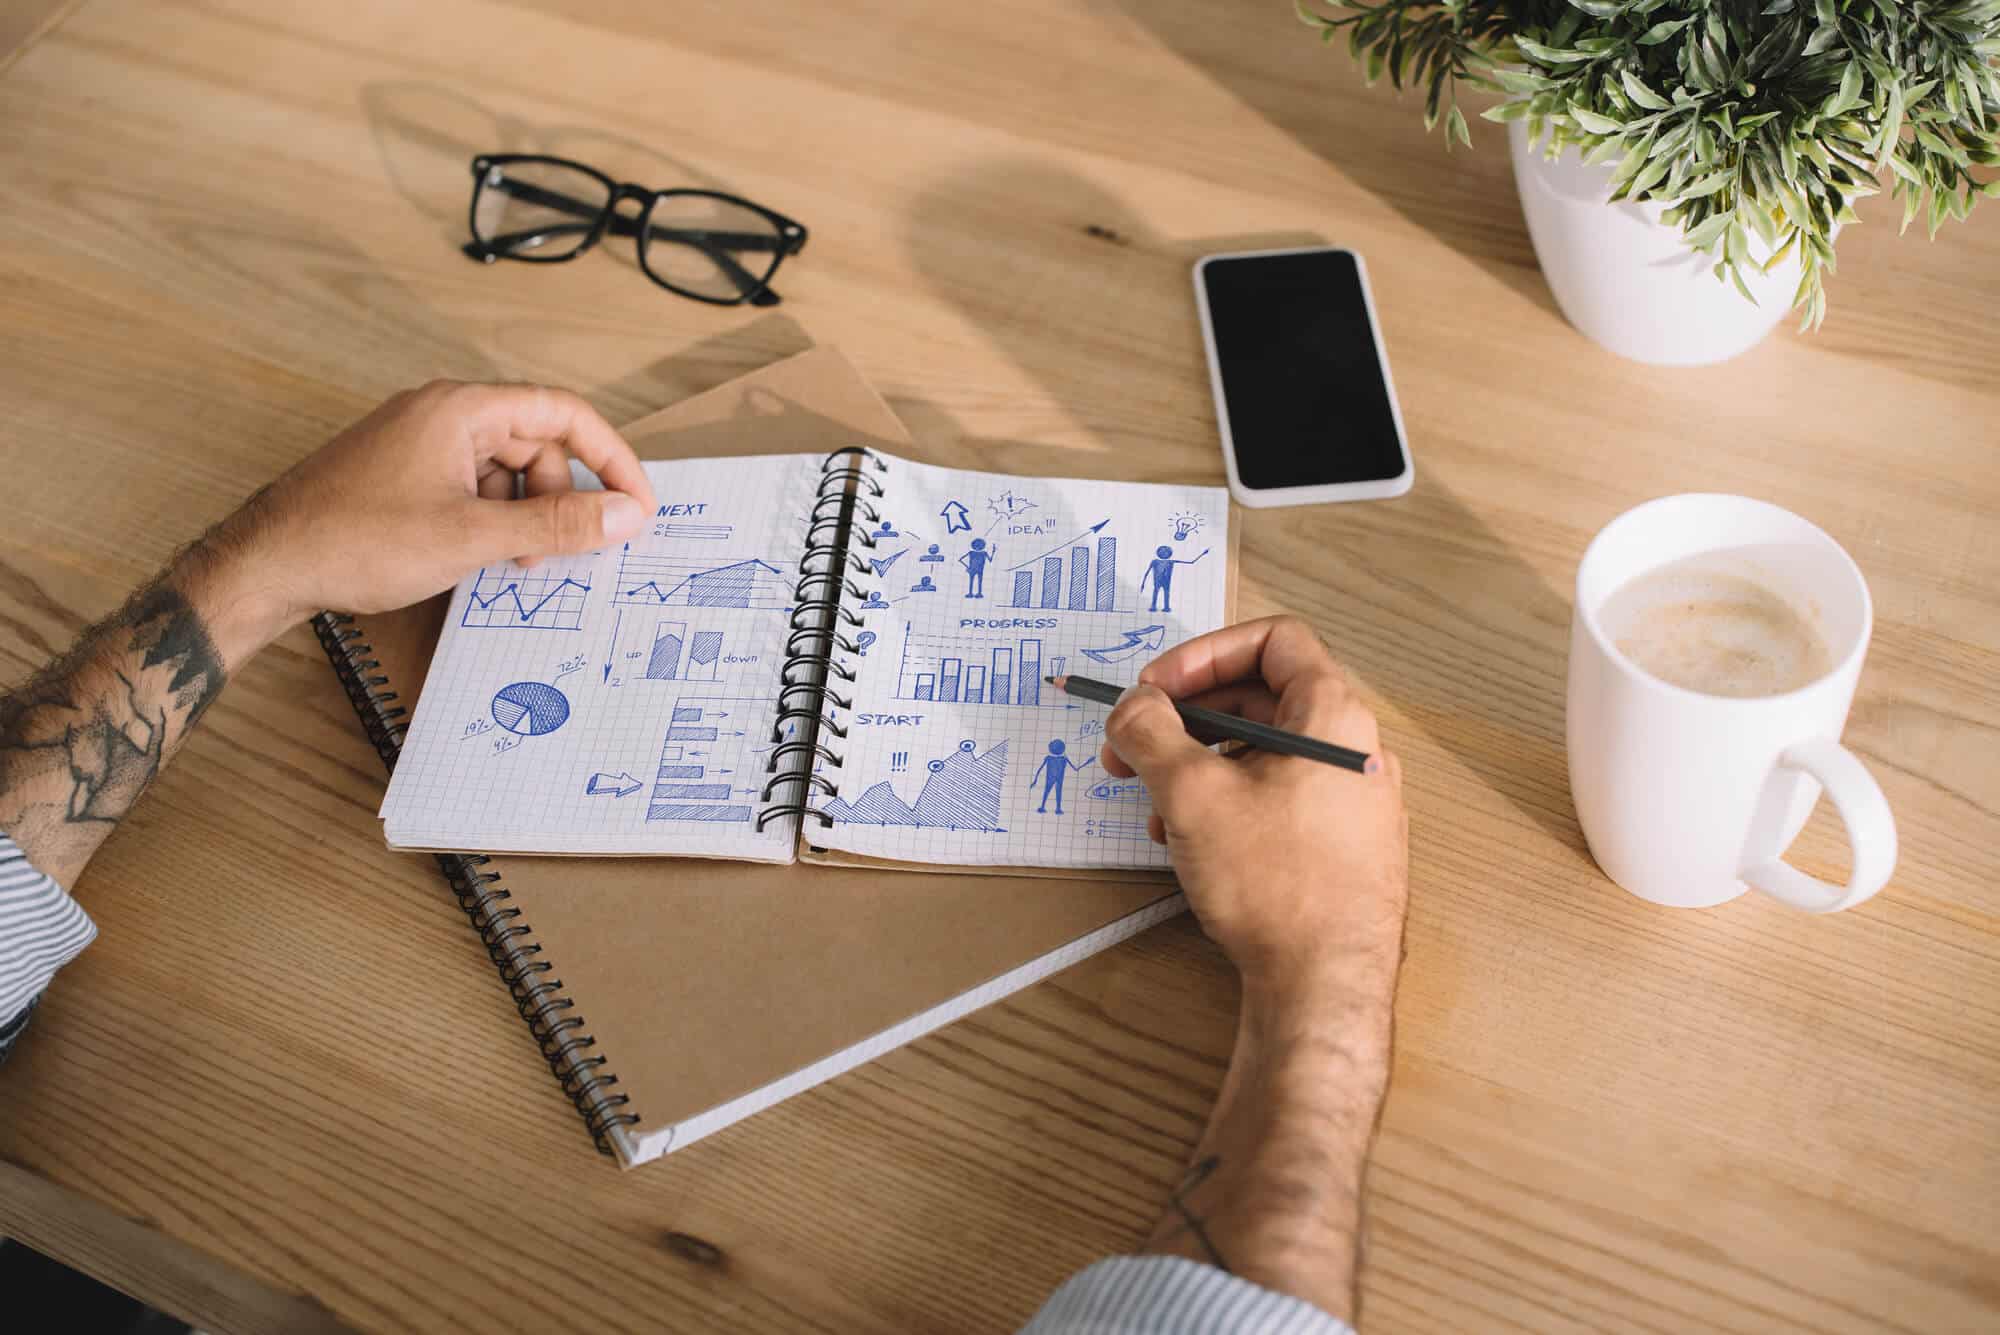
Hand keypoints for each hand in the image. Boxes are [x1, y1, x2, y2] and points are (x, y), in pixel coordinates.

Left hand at [192, 381, 656, 660]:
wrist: (267, 564)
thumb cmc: (356, 540)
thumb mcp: (472, 537)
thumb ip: (556, 524)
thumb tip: (624, 516)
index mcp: (461, 408)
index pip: (564, 413)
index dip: (611, 459)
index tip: (636, 506)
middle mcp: (442, 413)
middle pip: (537, 442)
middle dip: (561, 496)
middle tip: (568, 550)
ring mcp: (420, 442)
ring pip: (506, 470)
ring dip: (526, 514)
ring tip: (517, 562)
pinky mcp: (405, 473)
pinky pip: (473, 486)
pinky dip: (492, 519)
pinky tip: (482, 557)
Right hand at [1100, 616, 1407, 987]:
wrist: (1325, 985)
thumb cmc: (1279, 888)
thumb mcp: (1192, 794)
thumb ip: (1151, 732)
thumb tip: (1134, 707)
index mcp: (1334, 716)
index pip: (1273, 640)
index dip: (1204, 653)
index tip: (1157, 686)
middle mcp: (1355, 750)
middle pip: (1261, 697)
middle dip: (1186, 717)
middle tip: (1134, 744)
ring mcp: (1353, 799)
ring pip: (1263, 753)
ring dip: (1199, 765)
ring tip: (1157, 808)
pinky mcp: (1341, 843)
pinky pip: (1277, 796)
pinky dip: (1228, 802)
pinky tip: (1190, 843)